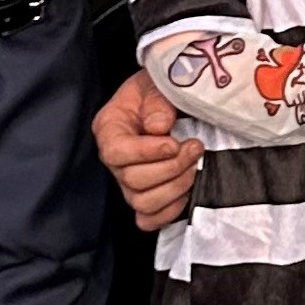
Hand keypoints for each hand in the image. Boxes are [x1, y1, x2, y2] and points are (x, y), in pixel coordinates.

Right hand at [93, 67, 199, 230]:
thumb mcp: (157, 84)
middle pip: (133, 181)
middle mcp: (114, 161)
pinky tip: (186, 189)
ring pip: (143, 203)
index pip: (115, 153)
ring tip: (194, 165)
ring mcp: (127, 183)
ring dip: (176, 187)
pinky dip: (169, 210)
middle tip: (195, 148)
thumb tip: (159, 128)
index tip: (174, 143)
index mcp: (109, 129)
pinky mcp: (145, 197)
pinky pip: (149, 220)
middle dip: (171, 167)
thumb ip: (157, 102)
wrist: (170, 100)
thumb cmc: (160, 90)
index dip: (147, 152)